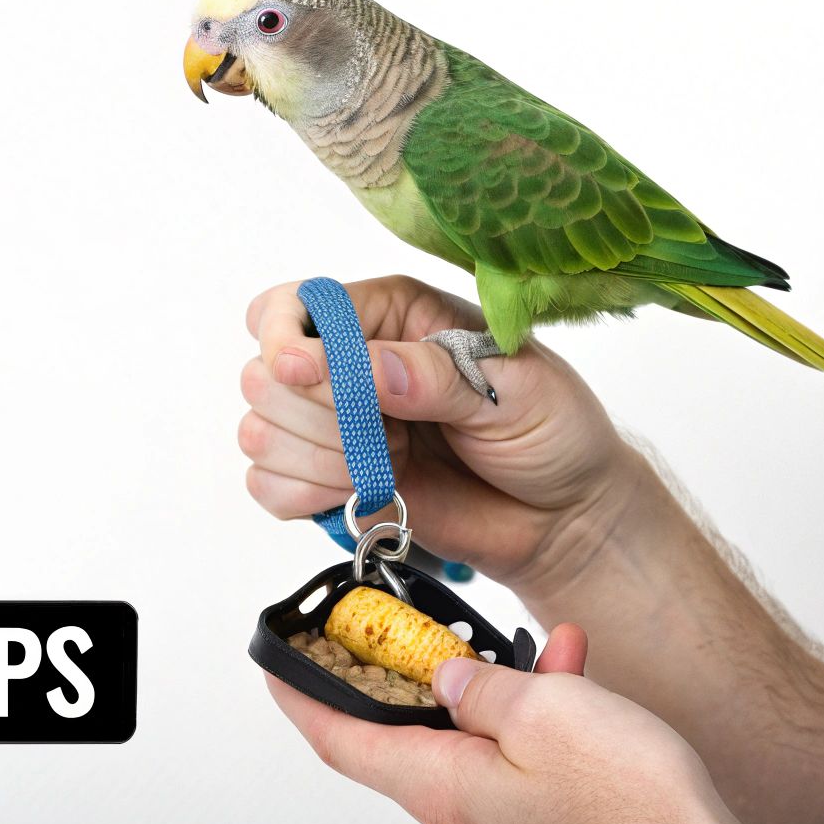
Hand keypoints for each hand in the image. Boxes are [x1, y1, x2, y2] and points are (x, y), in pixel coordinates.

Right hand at [239, 276, 643, 592]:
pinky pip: (267, 486)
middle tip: (390, 435)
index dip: (285, 337)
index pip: (297, 305)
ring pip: (259, 431)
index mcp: (392, 314)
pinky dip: (302, 497)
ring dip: (316, 460)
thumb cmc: (552, 433)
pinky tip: (357, 494)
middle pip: (263, 373)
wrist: (565, 518)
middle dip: (317, 415)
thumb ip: (433, 377)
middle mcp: (350, 362)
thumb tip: (362, 367)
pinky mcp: (329, 481)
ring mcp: (335, 425)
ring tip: (386, 467)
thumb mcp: (513, 388)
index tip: (303, 371)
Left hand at [268, 624, 794, 823]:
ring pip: (478, 749)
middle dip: (429, 677)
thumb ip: (485, 688)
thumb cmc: (637, 816)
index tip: (280, 666)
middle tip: (438, 635)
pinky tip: (578, 696)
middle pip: (412, 739)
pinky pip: (520, 775)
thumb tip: (450, 678)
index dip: (303, 697)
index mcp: (443, 790)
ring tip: (553, 655)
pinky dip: (539, 730)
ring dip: (504, 696)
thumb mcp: (549, 715)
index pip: (341, 741)